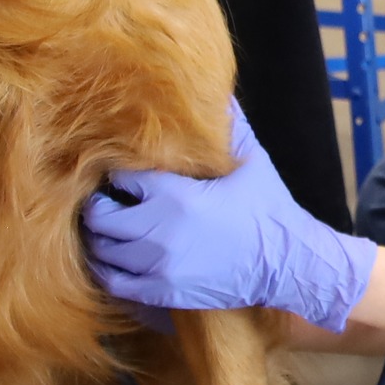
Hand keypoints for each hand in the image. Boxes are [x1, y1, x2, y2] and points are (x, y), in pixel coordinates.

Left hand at [84, 103, 379, 333]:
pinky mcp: (161, 292)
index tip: (123, 173)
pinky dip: (107, 269)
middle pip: (98, 216)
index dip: (118, 173)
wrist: (285, 263)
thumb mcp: (251, 162)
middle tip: (109, 201)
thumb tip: (219, 91)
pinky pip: (113, 282)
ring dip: (100, 237)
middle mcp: (159, 231)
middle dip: (100, 205)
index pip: (121, 178)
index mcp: (177, 195)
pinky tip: (115, 258)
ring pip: (100, 250)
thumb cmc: (267, 210)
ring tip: (111, 228)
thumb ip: (230, 125)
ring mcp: (158, 266)